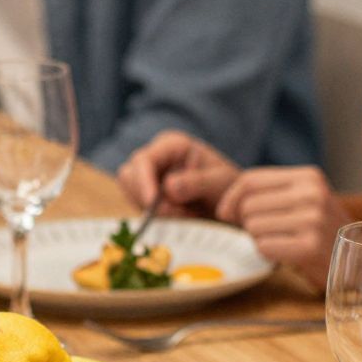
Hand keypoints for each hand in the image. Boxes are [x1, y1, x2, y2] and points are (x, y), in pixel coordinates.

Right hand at [117, 131, 240, 217]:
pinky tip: (181, 217)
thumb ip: (196, 183)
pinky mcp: (147, 195)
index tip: (151, 204)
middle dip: (147, 198)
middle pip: (129, 176)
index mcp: (173, 144)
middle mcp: (156, 157)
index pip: (144, 160)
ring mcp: (149, 176)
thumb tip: (169, 187)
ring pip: (131, 194)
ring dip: (154, 210)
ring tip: (186, 214)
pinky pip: (139, 208)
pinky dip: (157, 217)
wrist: (231, 205)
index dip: (143, 182)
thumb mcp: (220, 183)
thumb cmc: (229, 187)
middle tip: (176, 213)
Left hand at [216, 166, 348, 288]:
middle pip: (248, 205)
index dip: (230, 198)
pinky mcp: (309, 246)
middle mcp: (312, 193)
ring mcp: (312, 220)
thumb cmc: (322, 231)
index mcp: (308, 176)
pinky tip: (287, 254)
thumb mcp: (303, 199)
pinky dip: (268, 254)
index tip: (225, 213)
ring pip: (253, 227)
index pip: (251, 179)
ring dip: (259, 239)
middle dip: (248, 223)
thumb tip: (224, 207)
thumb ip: (270, 193)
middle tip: (269, 233)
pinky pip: (263, 247)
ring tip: (282, 241)